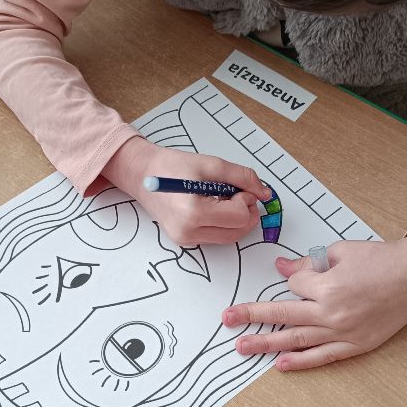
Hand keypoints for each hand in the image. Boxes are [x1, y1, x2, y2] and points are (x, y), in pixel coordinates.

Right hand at [102, 135, 271, 244]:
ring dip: (236, 219)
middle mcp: (188, 232)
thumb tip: (264, 192)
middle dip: (245, 212)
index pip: (239, 216)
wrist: (142, 175)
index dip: (247, 200)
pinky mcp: (185, 241)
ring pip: (230, 237)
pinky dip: (223, 223)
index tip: (239, 187)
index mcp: (193, 213)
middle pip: (238, 232)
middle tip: (235, 193)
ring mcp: (186, 240)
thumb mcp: (211, 164)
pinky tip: (213, 207)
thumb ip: (242, 177)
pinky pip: (217, 237)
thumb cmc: (172, 166)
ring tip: (222, 199)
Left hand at [222, 228, 406, 368]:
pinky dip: (301, 362)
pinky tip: (279, 364)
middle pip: (283, 314)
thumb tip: (282, 269)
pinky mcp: (356, 345)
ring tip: (242, 346)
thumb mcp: (341, 251)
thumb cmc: (382, 260)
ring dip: (267, 343)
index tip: (303, 275)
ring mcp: (344, 332)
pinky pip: (322, 357)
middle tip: (227, 319)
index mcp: (328, 286)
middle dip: (252, 316)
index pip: (294, 285)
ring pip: (297, 340)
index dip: (295, 278)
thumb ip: (309, 263)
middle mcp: (332, 313)